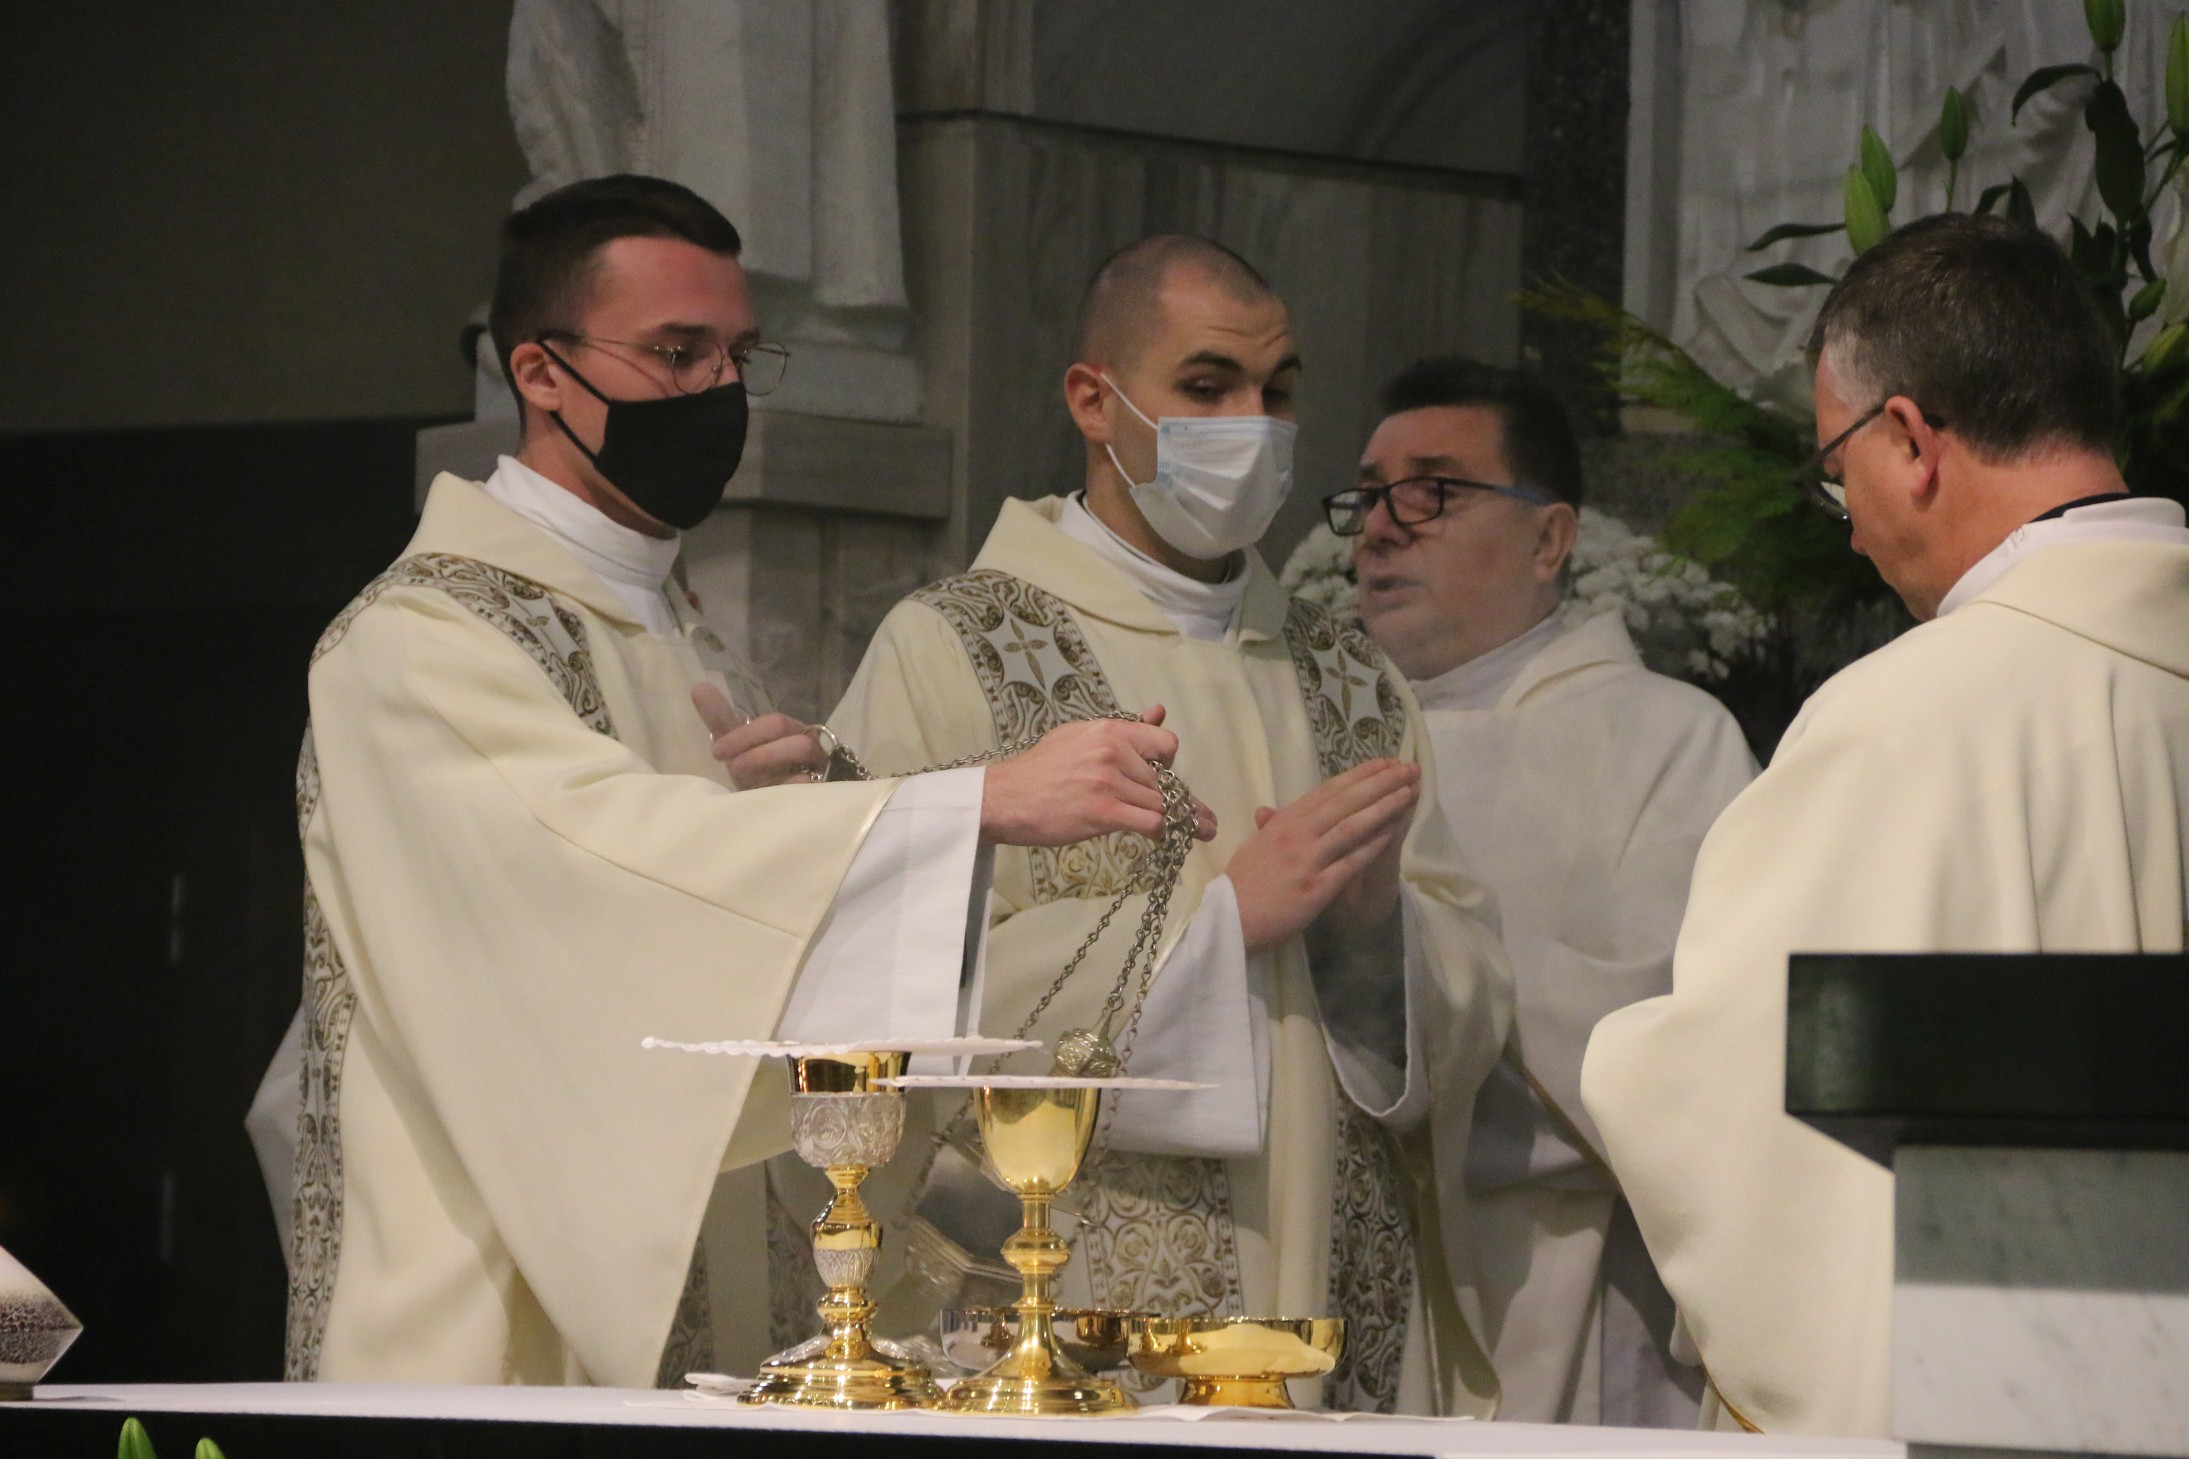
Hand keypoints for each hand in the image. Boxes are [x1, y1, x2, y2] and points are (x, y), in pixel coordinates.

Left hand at [692, 683, 829, 788]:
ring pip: (807, 758)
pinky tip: (774, 796)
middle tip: (735, 767)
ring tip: (749, 781)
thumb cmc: (757, 774)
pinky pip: (815, 788)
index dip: (746, 735)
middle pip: (797, 741)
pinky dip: (794, 789)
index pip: (776, 723)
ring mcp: (821, 773)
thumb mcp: (736, 749)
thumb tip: (699, 687)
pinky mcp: (823, 794)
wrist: (770, 810)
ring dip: (774, 765)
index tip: (717, 752)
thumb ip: (721, 720)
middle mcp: (812, 750)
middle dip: (761, 753)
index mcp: (792, 733)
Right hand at [980, 705, 1216, 846]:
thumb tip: (1158, 710)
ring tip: (1201, 831)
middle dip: (1183, 801)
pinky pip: (1151, 822)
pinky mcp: (1104, 812)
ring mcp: (1109, 782)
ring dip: (1182, 820)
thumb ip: (1122, 728)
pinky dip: (1162, 832)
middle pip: (1166, 779)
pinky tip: (1164, 838)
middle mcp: (1113, 751)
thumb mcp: (1079, 736)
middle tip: (1205, 820)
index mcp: (1109, 730)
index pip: (1165, 742)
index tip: (1164, 780)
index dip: (1169, 763)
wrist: (1004, 798)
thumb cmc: (1039, 770)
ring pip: (1162, 803)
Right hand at [1225, 759, 1419, 953]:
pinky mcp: (1317, 887)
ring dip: (1382, 807)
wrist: (1230, 919)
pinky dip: (1373, 845)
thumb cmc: (1241, 884)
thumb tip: (1268, 812)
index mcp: (1282, 821)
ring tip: (1408, 793)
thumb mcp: (1252, 846)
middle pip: (1345, 801)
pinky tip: (1392, 832)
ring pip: (1351, 826)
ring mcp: (1308, 859)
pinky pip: (1351, 862)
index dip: (1358, 775)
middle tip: (1408, 768)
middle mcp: (1297, 834)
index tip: (1383, 763)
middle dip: (1379, 782)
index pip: (1327, 790)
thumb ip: (1269, 828)